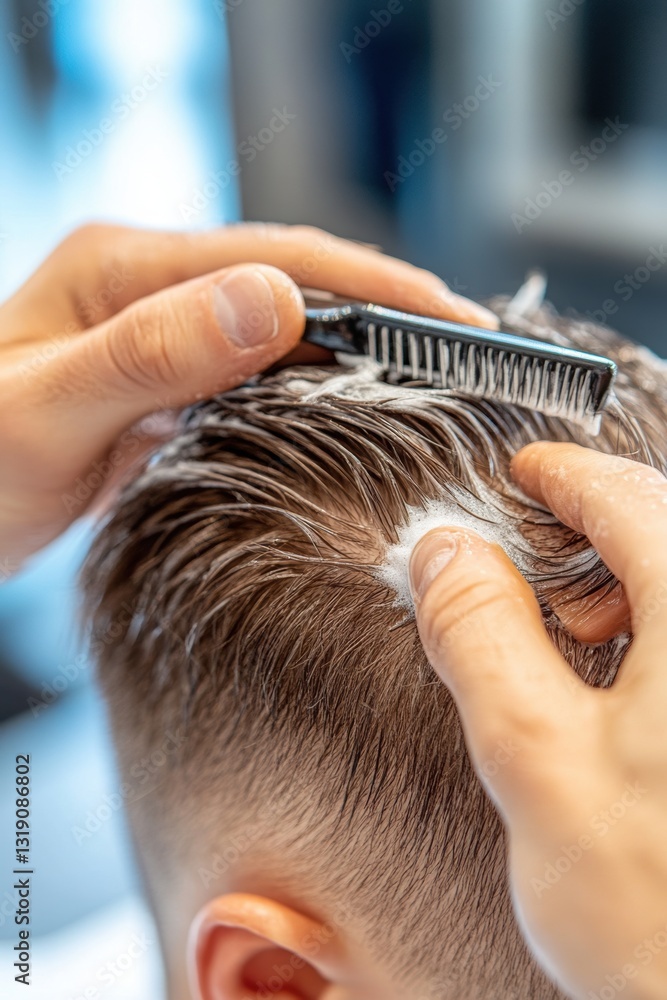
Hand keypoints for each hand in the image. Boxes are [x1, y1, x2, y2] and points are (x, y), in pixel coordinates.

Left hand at [0, 222, 495, 570]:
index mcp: (121, 268)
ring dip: (356, 353)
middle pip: (293, 285)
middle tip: (469, 352)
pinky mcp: (166, 386)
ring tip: (434, 381)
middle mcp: (148, 291)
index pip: (274, 256)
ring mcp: (160, 337)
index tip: (451, 319)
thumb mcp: (46, 412)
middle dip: (383, 312)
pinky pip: (257, 378)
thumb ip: (153, 355)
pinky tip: (353, 414)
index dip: (372, 286)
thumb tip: (276, 301)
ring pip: (282, 333)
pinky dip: (312, 390)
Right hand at [410, 443, 666, 999]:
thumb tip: (444, 553)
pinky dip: (664, 631)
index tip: (525, 471)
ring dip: (636, 583)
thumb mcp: (538, 760)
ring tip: (586, 632)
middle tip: (536, 565)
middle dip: (596, 531)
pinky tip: (640, 689)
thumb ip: (481, 637)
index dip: (561, 475)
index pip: (628, 495)